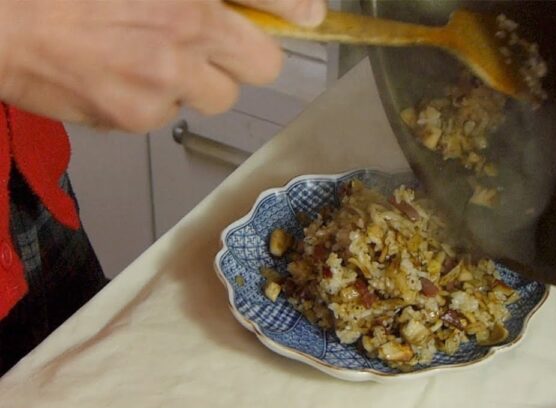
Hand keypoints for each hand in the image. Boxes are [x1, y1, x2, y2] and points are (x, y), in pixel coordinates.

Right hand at [0, 0, 325, 131]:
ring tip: (148, 54)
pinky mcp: (134, 115)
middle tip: (213, 40)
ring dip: (195, 79)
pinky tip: (114, 72)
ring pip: (216, 96)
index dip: (296, 8)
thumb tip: (260, 5)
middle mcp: (186, 30)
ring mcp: (163, 78)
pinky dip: (149, 98)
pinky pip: (167, 114)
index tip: (306, 16)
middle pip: (264, 65)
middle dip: (244, 54)